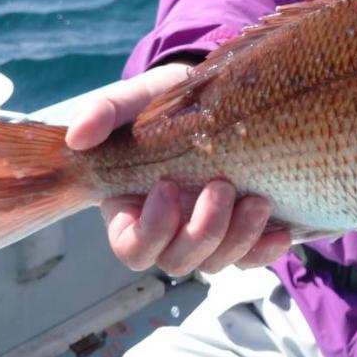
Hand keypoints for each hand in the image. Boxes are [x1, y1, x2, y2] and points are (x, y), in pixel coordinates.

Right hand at [65, 62, 291, 274]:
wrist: (218, 94)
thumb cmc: (167, 102)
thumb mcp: (137, 98)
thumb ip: (104, 111)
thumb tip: (77, 137)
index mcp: (134, 207)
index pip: (132, 246)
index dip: (149, 230)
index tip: (166, 187)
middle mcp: (171, 229)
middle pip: (177, 261)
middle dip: (202, 231)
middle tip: (221, 186)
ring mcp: (209, 233)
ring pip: (216, 263)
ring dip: (237, 238)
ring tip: (258, 200)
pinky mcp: (244, 231)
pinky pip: (252, 259)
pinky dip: (264, 251)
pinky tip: (279, 232)